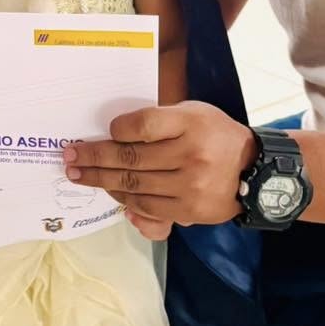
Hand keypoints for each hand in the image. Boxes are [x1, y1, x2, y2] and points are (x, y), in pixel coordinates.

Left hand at [64, 103, 258, 228]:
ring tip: (80, 174)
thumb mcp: (194, 114)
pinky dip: (124, 200)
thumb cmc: (215, 135)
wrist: (255, 171)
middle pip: (131, 158)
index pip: (144, 125)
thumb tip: (115, 134)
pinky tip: (110, 192)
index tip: (107, 130)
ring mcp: (190, 186)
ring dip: (100, 180)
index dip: (118, 129)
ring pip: (134, 186)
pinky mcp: (189, 211)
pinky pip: (147, 208)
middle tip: (69, 156)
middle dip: (93, 157)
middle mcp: (191, 155)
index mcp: (192, 123)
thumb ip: (159, 121)